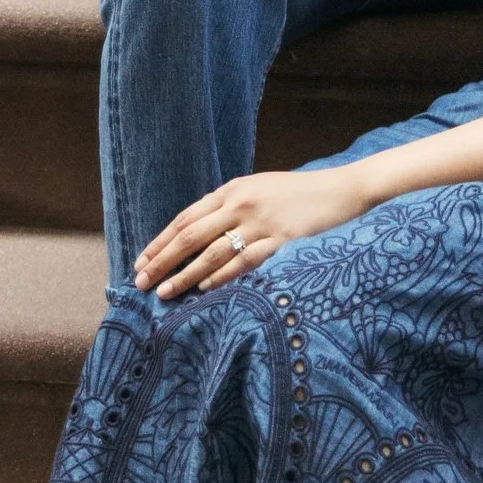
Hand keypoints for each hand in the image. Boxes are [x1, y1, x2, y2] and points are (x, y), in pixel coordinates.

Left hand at [137, 164, 370, 297]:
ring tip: (164, 293)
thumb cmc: (298, 194)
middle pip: (191, 235)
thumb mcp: (259, 190)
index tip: (141, 261)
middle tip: (141, 282)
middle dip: (162, 260)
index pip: (187, 218)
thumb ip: (230, 206)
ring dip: (185, 275)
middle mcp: (242, 203)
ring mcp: (262, 222)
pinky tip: (204, 290)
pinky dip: (222, 277)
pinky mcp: (282, 241)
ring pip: (212, 252)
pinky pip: (245, 262)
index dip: (161, 241)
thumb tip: (197, 233)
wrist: (341, 190)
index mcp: (233, 189)